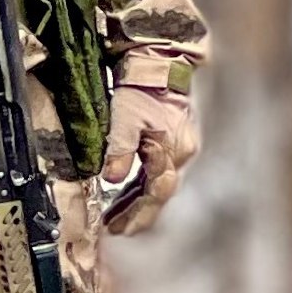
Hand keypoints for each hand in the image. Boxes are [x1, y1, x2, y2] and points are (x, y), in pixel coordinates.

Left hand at [101, 85, 197, 235]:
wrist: (159, 64)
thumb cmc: (141, 88)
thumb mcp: (125, 118)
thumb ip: (119, 149)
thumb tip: (111, 179)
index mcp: (170, 150)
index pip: (155, 192)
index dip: (137, 212)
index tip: (119, 229)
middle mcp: (181, 153)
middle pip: (159, 193)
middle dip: (137, 213)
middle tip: (116, 229)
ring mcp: (180, 148)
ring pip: (158, 184)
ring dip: (137, 201)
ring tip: (116, 216)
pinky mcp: (174, 142)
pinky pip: (158, 171)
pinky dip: (142, 186)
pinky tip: (126, 192)